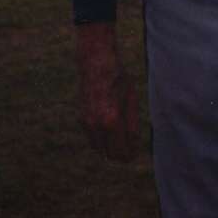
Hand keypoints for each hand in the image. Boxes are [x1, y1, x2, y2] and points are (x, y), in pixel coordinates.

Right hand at [75, 23, 138, 161]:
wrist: (96, 62)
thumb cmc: (118, 78)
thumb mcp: (131, 99)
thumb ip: (132, 124)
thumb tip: (133, 144)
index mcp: (112, 121)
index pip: (121, 152)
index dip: (130, 155)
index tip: (135, 152)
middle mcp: (97, 125)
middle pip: (109, 155)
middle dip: (121, 154)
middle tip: (130, 148)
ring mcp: (87, 123)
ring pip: (99, 149)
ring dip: (109, 147)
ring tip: (121, 138)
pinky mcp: (82, 119)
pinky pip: (92, 138)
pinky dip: (101, 138)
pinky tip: (110, 127)